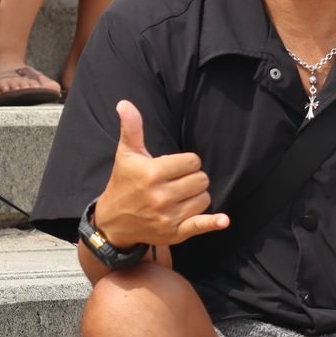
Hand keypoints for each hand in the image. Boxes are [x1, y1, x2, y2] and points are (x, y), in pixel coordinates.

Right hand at [92, 100, 229, 247]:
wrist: (113, 221)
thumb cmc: (123, 182)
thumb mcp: (126, 154)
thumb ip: (131, 128)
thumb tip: (124, 103)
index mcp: (152, 173)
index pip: (192, 162)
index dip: (186, 162)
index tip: (173, 167)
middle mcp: (161, 196)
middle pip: (201, 180)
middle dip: (192, 178)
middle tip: (176, 181)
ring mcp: (168, 216)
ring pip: (204, 199)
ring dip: (196, 196)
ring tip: (179, 196)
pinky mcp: (174, 233)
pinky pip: (200, 225)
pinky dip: (213, 222)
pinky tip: (222, 220)